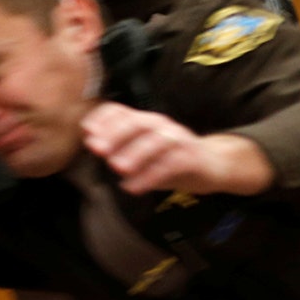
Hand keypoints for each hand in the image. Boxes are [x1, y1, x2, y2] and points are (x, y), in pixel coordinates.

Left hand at [81, 102, 273, 195]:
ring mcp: (178, 140)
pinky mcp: (191, 158)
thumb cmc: (170, 158)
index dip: (104, 119)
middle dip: (115, 134)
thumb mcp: (144, 150)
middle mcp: (161, 126)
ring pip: (156, 142)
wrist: (213, 166)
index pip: (123, 111)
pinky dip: (150, 176)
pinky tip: (134, 187)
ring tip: (116, 167)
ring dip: (135, 153)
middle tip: (97, 149)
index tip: (86, 131)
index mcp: (146, 121)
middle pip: (137, 123)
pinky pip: (170, 165)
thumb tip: (90, 140)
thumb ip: (120, 146)